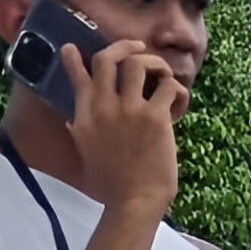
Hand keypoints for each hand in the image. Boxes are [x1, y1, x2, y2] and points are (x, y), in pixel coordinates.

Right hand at [64, 40, 188, 221]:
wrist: (133, 203)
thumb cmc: (110, 185)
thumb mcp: (85, 153)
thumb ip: (80, 131)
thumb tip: (73, 120)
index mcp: (84, 116)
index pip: (76, 76)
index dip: (74, 57)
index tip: (71, 46)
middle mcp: (103, 107)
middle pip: (108, 58)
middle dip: (124, 46)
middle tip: (137, 47)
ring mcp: (129, 110)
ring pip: (139, 64)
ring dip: (155, 64)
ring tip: (161, 74)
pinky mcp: (155, 118)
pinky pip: (169, 86)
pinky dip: (177, 90)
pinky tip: (178, 102)